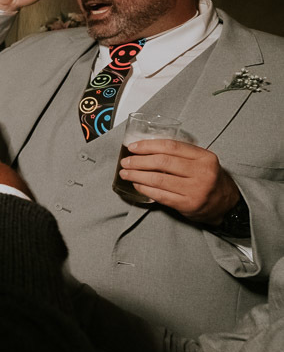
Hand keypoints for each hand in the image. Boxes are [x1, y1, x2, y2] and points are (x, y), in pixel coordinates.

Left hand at [119, 139, 240, 224]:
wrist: (226, 203)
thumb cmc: (209, 178)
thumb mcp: (202, 161)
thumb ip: (181, 154)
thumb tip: (146, 149)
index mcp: (204, 157)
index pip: (171, 146)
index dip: (148, 145)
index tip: (133, 147)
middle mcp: (201, 173)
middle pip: (162, 162)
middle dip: (139, 161)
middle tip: (125, 161)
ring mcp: (195, 190)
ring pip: (158, 179)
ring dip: (137, 175)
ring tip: (125, 173)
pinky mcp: (188, 205)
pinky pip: (160, 195)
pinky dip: (144, 189)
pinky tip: (136, 184)